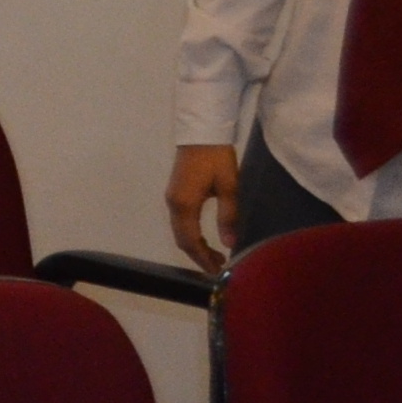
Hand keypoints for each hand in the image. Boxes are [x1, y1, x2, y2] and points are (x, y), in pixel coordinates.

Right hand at [168, 143, 242, 271]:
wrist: (201, 133)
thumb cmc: (216, 158)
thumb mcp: (228, 186)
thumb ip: (228, 215)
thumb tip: (229, 243)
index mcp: (185, 204)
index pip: (190, 240)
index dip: (202, 257)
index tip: (217, 270)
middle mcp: (173, 204)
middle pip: (181, 238)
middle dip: (197, 255)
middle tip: (216, 267)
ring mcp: (172, 198)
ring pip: (179, 231)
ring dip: (193, 245)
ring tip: (212, 255)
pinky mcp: (175, 193)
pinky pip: (179, 222)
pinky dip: (190, 235)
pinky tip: (203, 237)